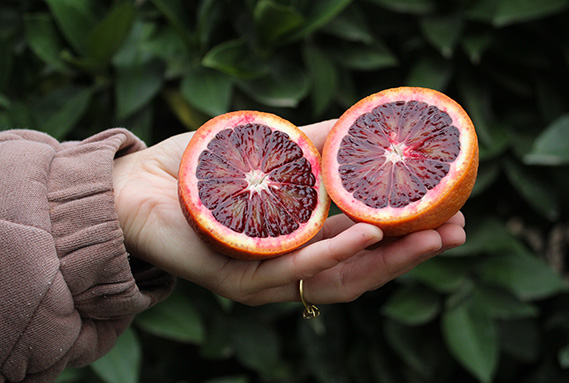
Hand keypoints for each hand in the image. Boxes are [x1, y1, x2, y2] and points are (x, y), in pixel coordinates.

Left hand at [112, 120, 465, 305]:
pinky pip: (293, 270)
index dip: (407, 236)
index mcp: (299, 245)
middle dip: (410, 253)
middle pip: (360, 272)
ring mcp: (264, 280)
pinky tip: (365, 234)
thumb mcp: (272, 155)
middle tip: (454, 231)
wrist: (137, 187)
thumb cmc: (202, 174)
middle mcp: (288, 269)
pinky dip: (332, 253)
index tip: (449, 216)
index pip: (363, 251)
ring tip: (426, 235)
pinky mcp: (237, 279)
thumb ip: (312, 147)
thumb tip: (357, 125)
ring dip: (385, 259)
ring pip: (335, 279)